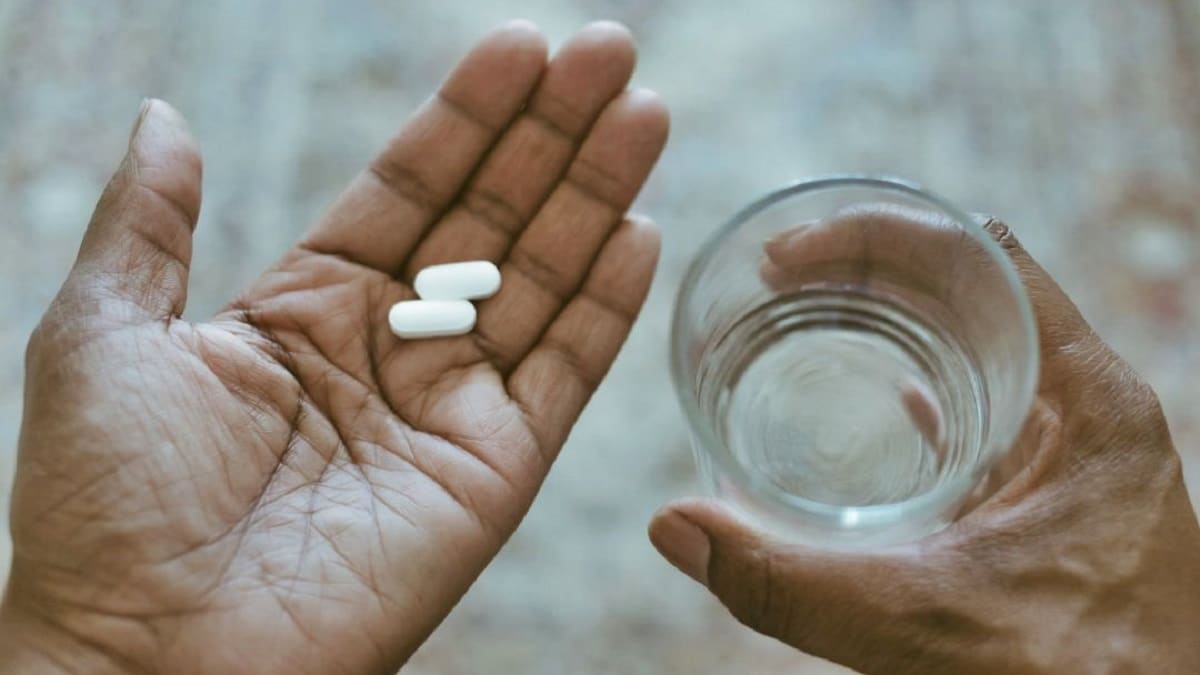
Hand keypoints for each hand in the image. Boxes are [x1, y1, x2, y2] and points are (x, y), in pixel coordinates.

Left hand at [1, 20, 666, 674]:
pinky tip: (639, 227)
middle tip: (609, 50)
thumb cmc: (106, 506)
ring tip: (642, 111)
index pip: (408, 187)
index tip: (520, 44)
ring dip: (595, 193)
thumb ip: (148, 223)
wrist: (150, 658)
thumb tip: (166, 116)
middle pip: (490, 217)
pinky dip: (606, 304)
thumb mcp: (102, 335)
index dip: (466, 114)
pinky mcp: (494, 472)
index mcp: (306, 306)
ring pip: (541, 280)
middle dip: (551, 131)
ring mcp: (449, 409)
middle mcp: (390, 347)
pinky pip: (564, 374)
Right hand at [649, 214, 1199, 673]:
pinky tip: (882, 405)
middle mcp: (1087, 407)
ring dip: (892, 322)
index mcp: (1086, 402)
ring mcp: (1075, 449)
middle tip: (775, 277)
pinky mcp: (1057, 491)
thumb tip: (675, 529)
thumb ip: (788, 582)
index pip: (982, 256)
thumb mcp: (921, 622)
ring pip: (976, 343)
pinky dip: (925, 387)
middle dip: (866, 269)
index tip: (789, 254)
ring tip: (805, 318)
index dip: (878, 233)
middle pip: (972, 287)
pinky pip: (987, 405)